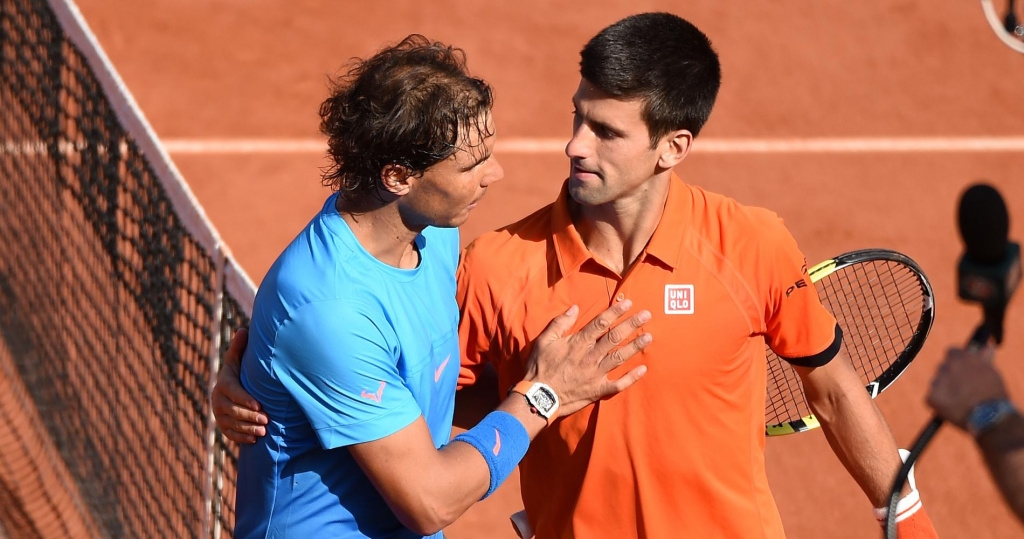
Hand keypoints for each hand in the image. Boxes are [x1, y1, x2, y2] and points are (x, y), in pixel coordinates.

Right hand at [211, 328, 268, 442]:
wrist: (232, 389)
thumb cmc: (241, 372)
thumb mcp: (238, 360)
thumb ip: (239, 348)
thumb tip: (243, 330)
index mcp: (224, 383)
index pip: (233, 393)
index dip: (245, 399)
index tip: (259, 405)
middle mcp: (218, 400)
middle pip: (232, 411)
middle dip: (249, 416)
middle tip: (266, 420)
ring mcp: (219, 414)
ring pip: (231, 424)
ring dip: (247, 428)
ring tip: (263, 431)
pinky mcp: (222, 425)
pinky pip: (229, 434)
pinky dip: (241, 437)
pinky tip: (254, 440)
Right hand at [524, 300, 650, 417]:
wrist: (539, 397)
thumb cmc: (540, 367)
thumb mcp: (544, 341)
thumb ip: (560, 323)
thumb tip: (574, 308)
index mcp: (578, 343)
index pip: (600, 323)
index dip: (615, 312)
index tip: (628, 303)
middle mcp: (590, 356)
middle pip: (615, 337)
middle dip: (632, 325)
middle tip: (646, 315)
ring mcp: (596, 374)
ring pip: (620, 358)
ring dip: (635, 346)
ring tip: (649, 337)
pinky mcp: (598, 390)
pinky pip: (618, 384)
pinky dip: (631, 378)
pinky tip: (643, 369)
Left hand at [926, 344, 1004, 428]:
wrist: (988, 415)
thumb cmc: (993, 393)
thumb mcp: (991, 372)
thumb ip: (983, 359)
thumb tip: (986, 347)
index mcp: (960, 358)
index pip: (952, 352)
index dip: (958, 360)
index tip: (964, 368)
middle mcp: (945, 367)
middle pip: (943, 367)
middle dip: (951, 375)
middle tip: (963, 388)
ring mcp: (936, 382)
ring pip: (937, 382)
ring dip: (944, 388)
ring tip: (960, 400)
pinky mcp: (930, 397)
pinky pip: (931, 397)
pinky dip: (939, 402)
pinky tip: (952, 408)